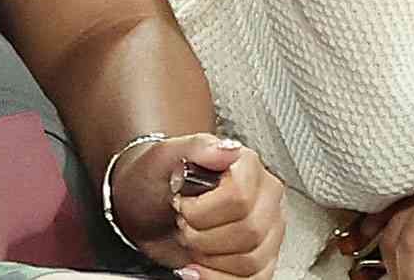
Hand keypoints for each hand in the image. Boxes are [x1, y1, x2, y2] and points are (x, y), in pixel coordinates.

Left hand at [115, 134, 284, 279]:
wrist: (146, 206)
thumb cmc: (155, 181)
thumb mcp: (164, 156)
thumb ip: (197, 147)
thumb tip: (228, 150)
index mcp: (249, 168)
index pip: (241, 198)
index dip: (203, 210)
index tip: (183, 204)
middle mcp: (266, 197)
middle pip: (249, 232)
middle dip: (203, 237)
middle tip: (185, 225)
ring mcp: (267, 229)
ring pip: (252, 260)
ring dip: (210, 260)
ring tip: (194, 242)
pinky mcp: (261, 258)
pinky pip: (254, 279)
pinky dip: (218, 279)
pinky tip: (198, 268)